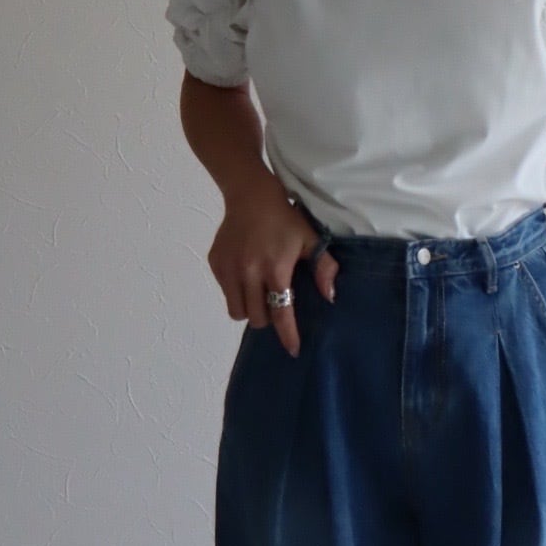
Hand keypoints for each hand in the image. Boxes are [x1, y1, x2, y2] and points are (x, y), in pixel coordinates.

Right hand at [209, 181, 339, 354]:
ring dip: (250, 308)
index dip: (287, 335)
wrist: (250, 195)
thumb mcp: (310, 239)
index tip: (293, 350)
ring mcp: (228, 269)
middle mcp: (248, 273)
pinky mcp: (216, 264)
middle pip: (256, 318)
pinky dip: (236, 291)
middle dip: (267, 317)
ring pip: (237, 311)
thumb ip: (323, 268)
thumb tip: (330, 297)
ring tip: (258, 292)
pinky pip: (225, 292)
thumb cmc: (285, 218)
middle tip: (275, 302)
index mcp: (275, 269)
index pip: (281, 312)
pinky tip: (245, 274)